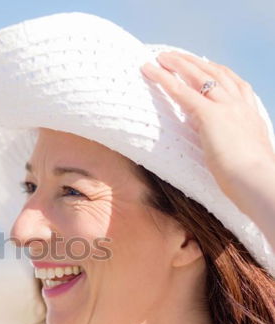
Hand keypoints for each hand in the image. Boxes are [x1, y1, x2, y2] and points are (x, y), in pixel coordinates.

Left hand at [140, 51, 274, 202]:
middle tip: (175, 55)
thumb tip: (219, 148)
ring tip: (160, 57)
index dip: (216, 72)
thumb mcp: (243, 156)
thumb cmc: (251, 180)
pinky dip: (164, 79)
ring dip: (177, 64)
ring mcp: (226, 107)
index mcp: (250, 114)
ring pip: (198, 77)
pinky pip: (181, 92)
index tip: (204, 65)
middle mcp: (239, 105)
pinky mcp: (209, 115)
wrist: (258, 182)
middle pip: (214, 74)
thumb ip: (232, 146)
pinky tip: (151, 72)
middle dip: (193, 62)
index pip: (233, 84)